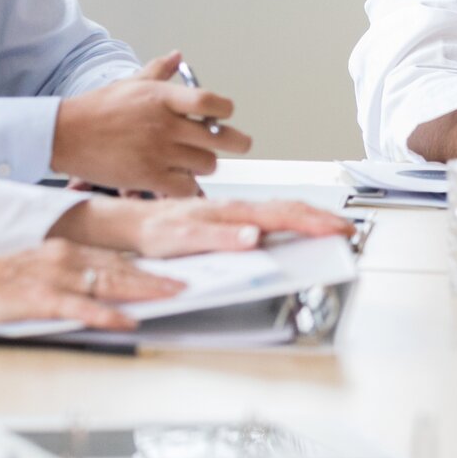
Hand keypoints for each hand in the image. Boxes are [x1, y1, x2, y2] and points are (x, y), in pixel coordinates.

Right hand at [0, 239, 184, 364]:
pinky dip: (105, 314)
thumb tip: (108, 287)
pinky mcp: (37, 299)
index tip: (184, 266)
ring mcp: (53, 278)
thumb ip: (74, 277)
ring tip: (175, 293)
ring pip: (108, 281)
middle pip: (124, 266)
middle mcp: (66, 259)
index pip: (120, 257)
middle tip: (194, 277)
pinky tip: (126, 320)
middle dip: (161, 272)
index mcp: (67, 252)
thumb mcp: (40, 271)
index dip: (154, 262)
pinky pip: (78, 307)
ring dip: (144, 288)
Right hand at [51, 52, 252, 195]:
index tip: (225, 115)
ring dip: (205, 164)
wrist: (65, 135)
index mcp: (163, 97)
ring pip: (206, 164)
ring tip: (195, 160)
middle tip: (239, 143)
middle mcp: (165, 124)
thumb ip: (159, 71)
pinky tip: (180, 179)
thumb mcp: (131, 83)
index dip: (226, 110)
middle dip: (235, 141)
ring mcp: (158, 152)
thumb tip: (178, 56)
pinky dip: (188, 186)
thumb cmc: (98, 109)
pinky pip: (186, 186)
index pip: (212, 102)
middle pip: (220, 137)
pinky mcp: (148, 176)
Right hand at [54, 196, 354, 257]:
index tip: (344, 227)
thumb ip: (236, 238)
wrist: (111, 225)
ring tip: (315, 228)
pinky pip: (208, 236)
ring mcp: (201, 221)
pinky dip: (230, 236)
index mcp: (233, 213)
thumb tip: (271, 247)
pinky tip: (250, 239)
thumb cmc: (161, 231)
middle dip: (314, 220)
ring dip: (284, 222)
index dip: (315, 217)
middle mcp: (222, 212)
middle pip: (277, 211)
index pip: (283, 211)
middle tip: (344, 229)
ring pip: (251, 218)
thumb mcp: (206, 236)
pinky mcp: (177, 235)